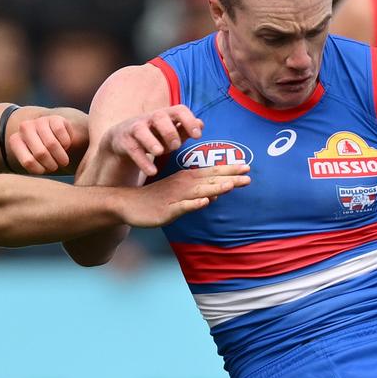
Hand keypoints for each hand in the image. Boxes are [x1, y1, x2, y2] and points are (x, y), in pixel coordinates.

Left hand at [7, 114, 85, 173]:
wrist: (56, 140)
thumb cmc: (43, 158)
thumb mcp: (34, 164)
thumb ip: (31, 168)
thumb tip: (34, 179)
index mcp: (15, 140)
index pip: (28, 162)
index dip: (40, 170)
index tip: (44, 170)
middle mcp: (24, 127)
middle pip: (40, 153)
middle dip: (52, 164)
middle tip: (56, 167)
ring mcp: (39, 121)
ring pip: (52, 144)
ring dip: (61, 157)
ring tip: (63, 161)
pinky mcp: (55, 118)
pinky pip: (62, 134)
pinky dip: (67, 144)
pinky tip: (65, 145)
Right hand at [104, 105, 202, 175]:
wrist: (123, 139)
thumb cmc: (154, 136)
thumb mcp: (170, 134)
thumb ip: (184, 129)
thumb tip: (201, 124)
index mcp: (165, 115)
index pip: (179, 110)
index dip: (189, 120)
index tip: (197, 135)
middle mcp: (150, 119)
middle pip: (160, 116)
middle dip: (169, 131)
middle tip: (176, 146)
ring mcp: (135, 128)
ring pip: (141, 130)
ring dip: (151, 141)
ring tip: (160, 153)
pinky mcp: (124, 141)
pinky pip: (133, 149)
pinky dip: (142, 161)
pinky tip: (152, 172)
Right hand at [123, 164, 249, 226]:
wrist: (127, 203)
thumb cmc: (155, 197)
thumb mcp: (178, 193)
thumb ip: (197, 192)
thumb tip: (216, 193)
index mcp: (186, 179)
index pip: (211, 173)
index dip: (229, 169)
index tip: (247, 167)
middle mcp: (182, 185)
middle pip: (209, 180)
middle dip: (229, 176)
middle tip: (249, 173)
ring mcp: (175, 197)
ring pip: (197, 191)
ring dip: (214, 188)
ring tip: (230, 185)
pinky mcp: (167, 210)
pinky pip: (181, 207)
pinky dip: (193, 204)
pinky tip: (204, 202)